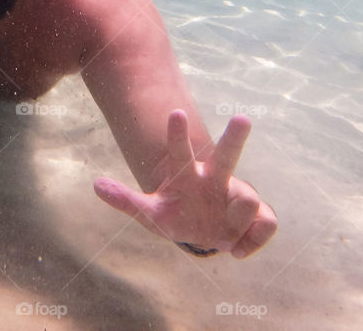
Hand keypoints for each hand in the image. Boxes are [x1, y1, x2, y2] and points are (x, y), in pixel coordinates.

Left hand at [94, 110, 275, 258]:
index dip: (177, 134)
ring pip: (248, 199)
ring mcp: (238, 196)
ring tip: (225, 234)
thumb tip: (96, 184)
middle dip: (235, 138)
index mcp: (188, 175)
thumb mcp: (149, 213)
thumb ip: (125, 200)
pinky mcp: (258, 215)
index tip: (174, 112)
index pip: (180, 152)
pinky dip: (253, 240)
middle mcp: (216, 179)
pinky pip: (266, 223)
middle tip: (242, 118)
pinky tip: (237, 250)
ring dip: (237, 219)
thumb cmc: (176, 216)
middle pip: (227, 156)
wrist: (204, 235)